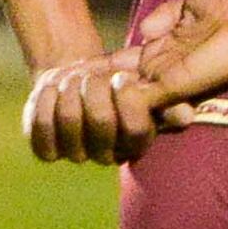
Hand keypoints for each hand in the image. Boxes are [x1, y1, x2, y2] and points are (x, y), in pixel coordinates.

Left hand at [22, 46, 157, 163]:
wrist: (80, 84)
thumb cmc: (119, 83)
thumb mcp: (145, 86)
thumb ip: (165, 100)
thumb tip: (185, 117)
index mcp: (137, 143)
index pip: (137, 130)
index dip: (129, 101)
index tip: (122, 77)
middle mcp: (108, 155)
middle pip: (102, 121)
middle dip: (96, 88)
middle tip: (94, 74)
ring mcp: (75, 154)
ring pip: (70, 120)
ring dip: (70, 90)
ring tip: (73, 78)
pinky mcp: (46, 150)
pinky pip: (41, 126)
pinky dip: (45, 100)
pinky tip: (52, 88)